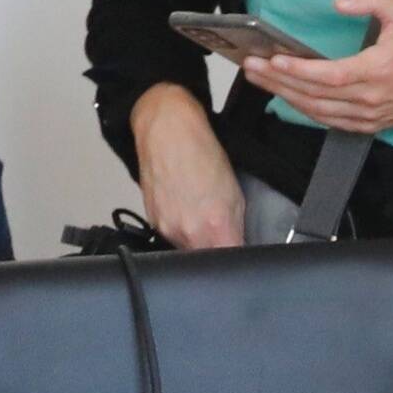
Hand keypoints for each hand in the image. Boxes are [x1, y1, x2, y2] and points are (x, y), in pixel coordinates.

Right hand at [130, 86, 250, 251]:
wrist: (167, 131)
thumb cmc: (202, 154)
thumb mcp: (234, 193)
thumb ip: (236, 227)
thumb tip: (238, 247)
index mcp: (215, 227)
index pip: (230, 262)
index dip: (236, 260)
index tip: (239, 253)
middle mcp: (188, 234)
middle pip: (207, 260)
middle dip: (216, 250)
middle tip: (221, 230)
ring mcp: (167, 229)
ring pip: (188, 250)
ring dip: (197, 240)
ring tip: (200, 214)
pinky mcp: (153, 222)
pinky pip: (171, 236)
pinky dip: (181, 228)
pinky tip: (185, 208)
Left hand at [243, 0, 392, 136]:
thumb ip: (372, 0)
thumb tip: (339, 2)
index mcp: (377, 71)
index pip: (330, 75)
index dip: (300, 70)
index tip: (274, 60)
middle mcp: (369, 98)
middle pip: (314, 94)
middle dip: (278, 80)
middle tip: (250, 66)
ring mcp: (367, 116)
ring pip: (316, 110)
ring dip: (284, 95)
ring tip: (259, 79)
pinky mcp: (367, 125)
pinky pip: (327, 120)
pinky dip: (303, 109)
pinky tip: (285, 96)